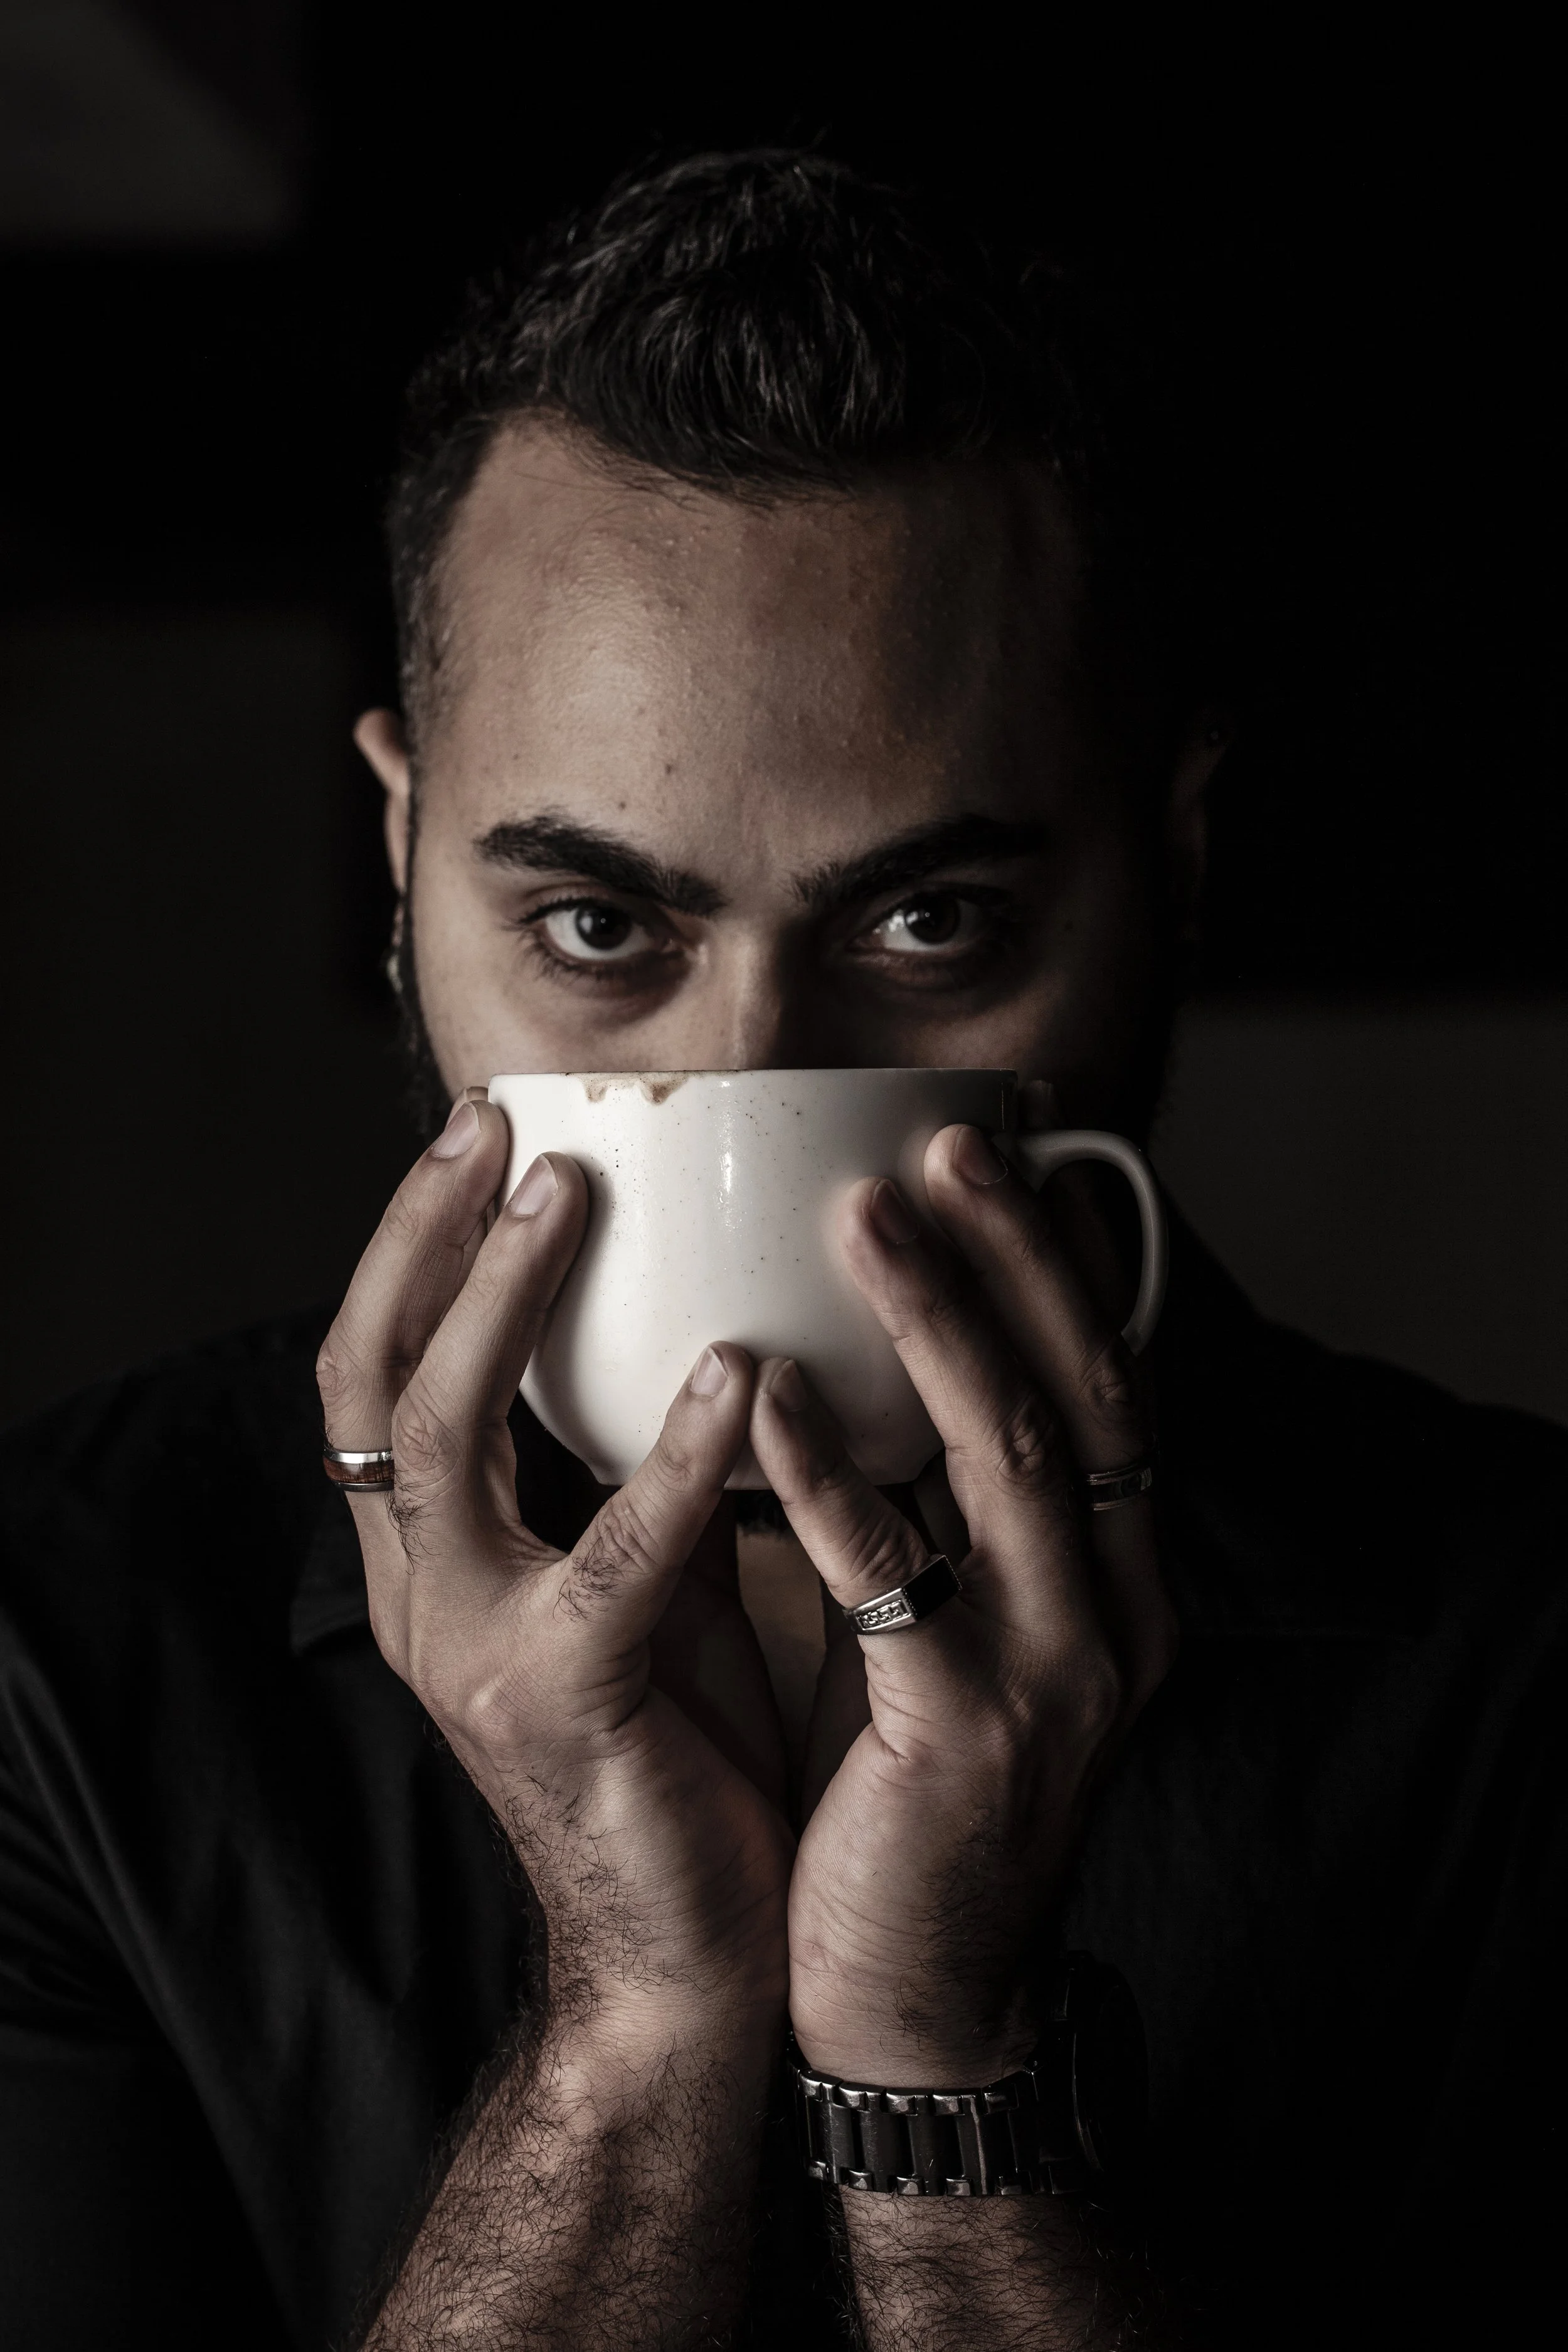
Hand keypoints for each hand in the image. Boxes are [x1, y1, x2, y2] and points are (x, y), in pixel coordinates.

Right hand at [315, 1099, 791, 2054]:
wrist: (693, 1957)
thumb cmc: (682, 1748)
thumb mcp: (641, 1582)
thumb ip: (629, 1472)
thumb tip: (699, 1321)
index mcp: (436, 1561)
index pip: (376, 1372)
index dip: (410, 1247)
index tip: (479, 1128)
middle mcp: (422, 1594)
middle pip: (367, 1379)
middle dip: (420, 1239)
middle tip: (491, 1124)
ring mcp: (472, 1651)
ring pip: (437, 1439)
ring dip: (499, 1301)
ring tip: (568, 1193)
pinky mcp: (561, 1707)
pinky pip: (607, 1561)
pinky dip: (667, 1459)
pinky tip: (729, 1373)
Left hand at [748, 1121, 1176, 2085]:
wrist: (906, 1993)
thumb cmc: (894, 1785)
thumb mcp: (937, 1620)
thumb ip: (925, 1502)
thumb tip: (848, 1358)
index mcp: (1113, 1578)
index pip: (1111, 1385)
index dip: (1062, 1266)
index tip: (1005, 1152)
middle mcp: (1116, 1614)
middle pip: (1087, 1394)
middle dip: (1017, 1258)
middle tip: (945, 1144)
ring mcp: (1058, 1678)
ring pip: (1019, 1462)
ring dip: (940, 1327)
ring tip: (864, 1219)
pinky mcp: (968, 1741)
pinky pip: (897, 1582)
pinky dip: (832, 1478)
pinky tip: (766, 1392)